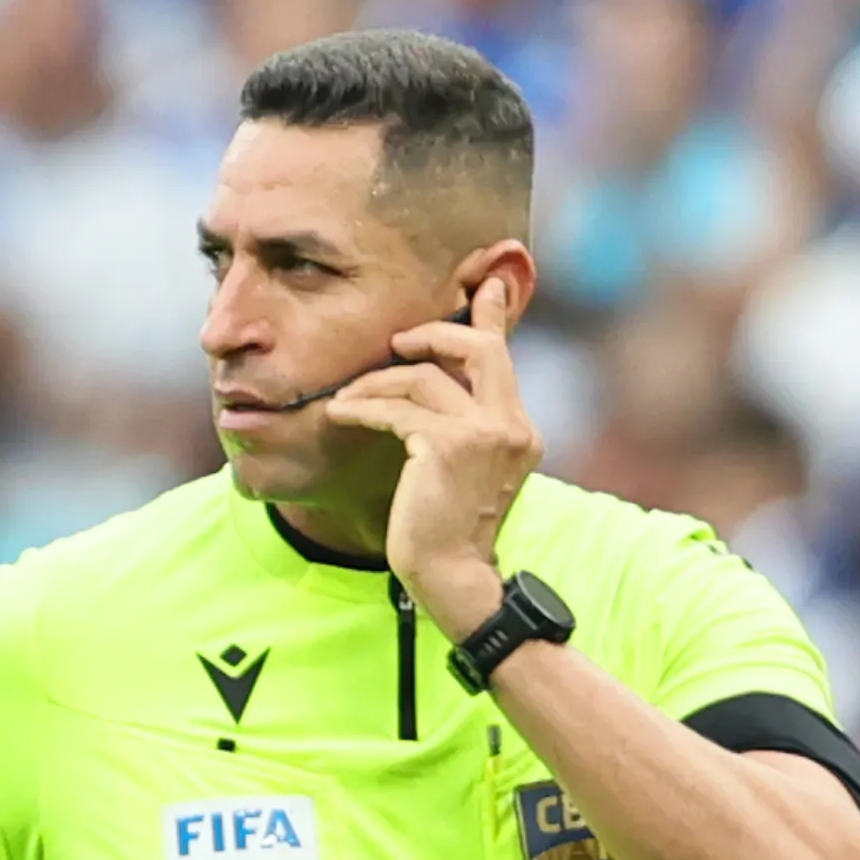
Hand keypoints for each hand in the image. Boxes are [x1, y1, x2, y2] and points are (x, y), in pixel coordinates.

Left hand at [320, 276, 543, 641]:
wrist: (453, 577)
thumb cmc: (449, 531)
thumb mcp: (467, 473)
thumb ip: (464, 427)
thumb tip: (430, 389)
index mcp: (519, 429)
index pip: (504, 359)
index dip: (494, 315)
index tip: (488, 281)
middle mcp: (510, 425)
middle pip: (477, 347)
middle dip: (433, 333)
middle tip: (397, 339)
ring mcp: (483, 433)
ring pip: (422, 379)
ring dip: (376, 384)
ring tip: (348, 399)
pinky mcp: (446, 445)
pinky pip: (396, 410)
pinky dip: (363, 408)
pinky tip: (340, 415)